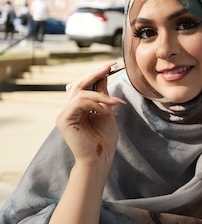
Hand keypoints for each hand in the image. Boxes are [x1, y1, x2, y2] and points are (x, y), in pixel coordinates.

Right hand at [56, 63, 125, 177]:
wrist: (100, 157)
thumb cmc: (104, 138)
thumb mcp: (106, 111)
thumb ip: (103, 95)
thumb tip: (104, 75)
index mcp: (77, 107)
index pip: (83, 86)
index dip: (95, 75)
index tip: (110, 65)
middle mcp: (68, 109)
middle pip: (78, 85)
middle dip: (94, 75)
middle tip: (109, 67)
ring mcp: (64, 114)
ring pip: (81, 93)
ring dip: (101, 95)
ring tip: (116, 103)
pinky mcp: (63, 120)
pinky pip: (79, 102)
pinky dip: (95, 103)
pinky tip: (107, 110)